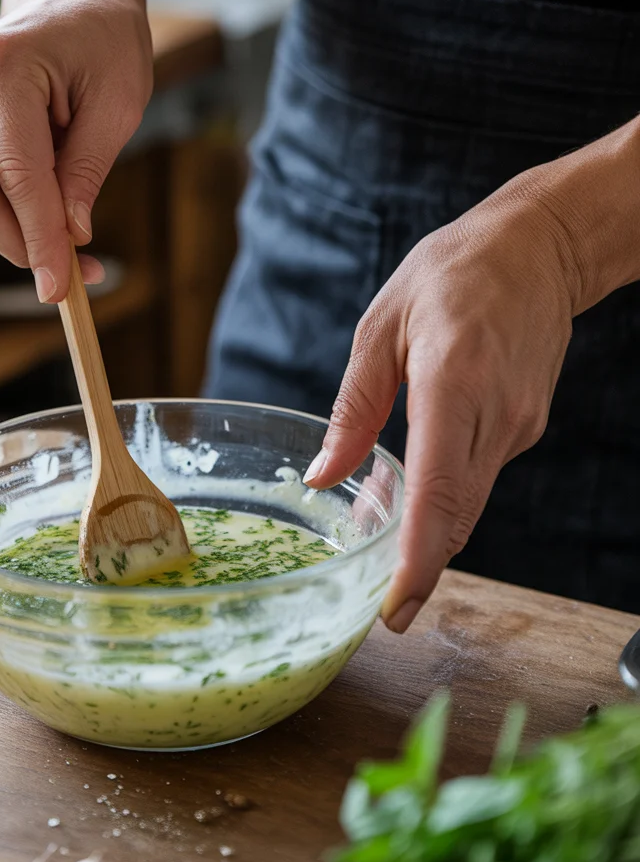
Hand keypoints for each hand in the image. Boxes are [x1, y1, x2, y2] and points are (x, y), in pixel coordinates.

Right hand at [0, 0, 151, 300]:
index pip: (17, 176)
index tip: (60, 288)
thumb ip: (89, 170)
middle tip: (66, 280)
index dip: (40, 240)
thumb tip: (69, 238)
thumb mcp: (119, 101)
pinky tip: (34, 226)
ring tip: (59, 251)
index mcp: (2, 64)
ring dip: (3, 242)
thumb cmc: (104, 43)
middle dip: (19, 248)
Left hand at [304, 168, 584, 631]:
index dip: (418, 557)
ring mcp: (517, 424)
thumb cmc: (453, 274)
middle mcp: (494, 413)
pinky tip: (411, 492)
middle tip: (384, 612)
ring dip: (428, 534)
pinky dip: (444, 498)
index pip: (438, 489)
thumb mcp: (383, 328)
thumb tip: (321, 477)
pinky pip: (477, 477)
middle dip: (421, 569)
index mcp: (454, 379)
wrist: (540, 248)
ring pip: (468, 503)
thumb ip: (353, 409)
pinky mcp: (524, 427)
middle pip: (457, 514)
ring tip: (383, 550)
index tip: (397, 606)